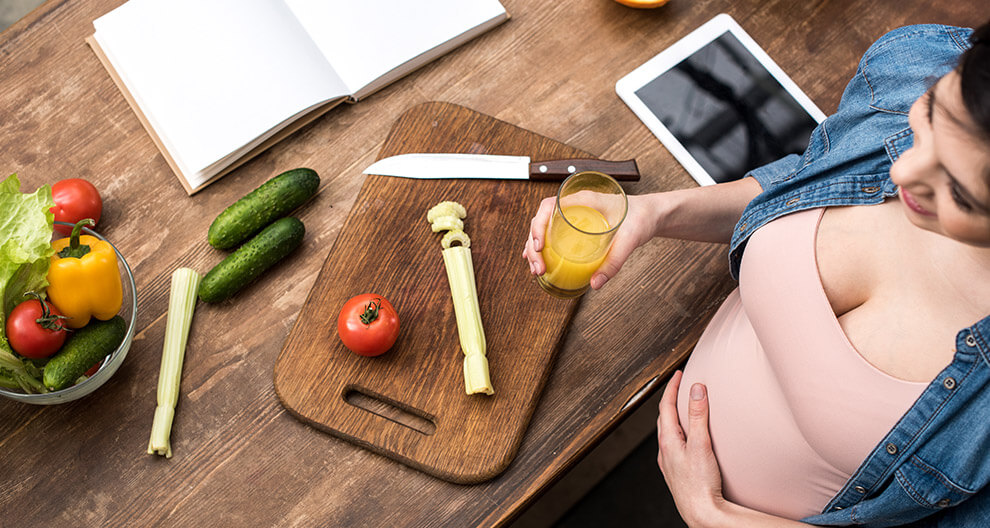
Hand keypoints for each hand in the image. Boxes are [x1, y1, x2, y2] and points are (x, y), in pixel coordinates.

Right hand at [521, 193, 657, 289]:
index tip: (540, 246)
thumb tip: (596, 283)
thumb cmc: (642, 217)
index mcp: (583, 199)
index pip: (549, 206)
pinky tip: (538, 261)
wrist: (652, 215)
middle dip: (534, 245)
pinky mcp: (578, 227)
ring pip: (544, 230)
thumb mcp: (631, 239)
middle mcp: (574, 206)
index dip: (538, 225)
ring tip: (536, 271)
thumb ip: (615, 261)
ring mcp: (574, 216)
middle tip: (538, 268)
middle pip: (542, 221)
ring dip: (535, 250)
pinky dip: (543, 249)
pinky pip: (553, 235)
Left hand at [657, 370, 725, 526]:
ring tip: (683, 408)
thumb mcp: (701, 444)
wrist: (701, 513)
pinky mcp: (677, 473)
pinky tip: (687, 440)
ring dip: (673, 417)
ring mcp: (669, 463)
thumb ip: (698, 415)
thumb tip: (696, 389)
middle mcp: (664, 451)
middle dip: (671, 400)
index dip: (671, 387)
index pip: (665, 406)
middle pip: (664, 418)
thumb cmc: (700, 484)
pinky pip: (673, 446)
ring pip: (667, 433)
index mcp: (668, 440)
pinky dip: (679, 434)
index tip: (678, 374)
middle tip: (680, 386)